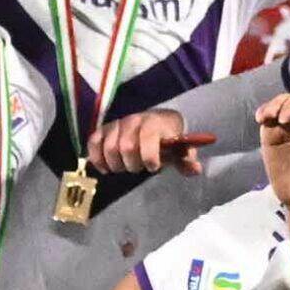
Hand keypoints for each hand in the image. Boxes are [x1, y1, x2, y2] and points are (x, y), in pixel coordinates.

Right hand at [90, 109, 213, 177]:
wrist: (157, 121)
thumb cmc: (168, 140)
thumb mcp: (180, 150)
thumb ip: (186, 161)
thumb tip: (195, 170)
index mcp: (154, 123)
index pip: (148, 138)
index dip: (149, 157)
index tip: (153, 167)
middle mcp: (134, 120)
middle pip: (126, 147)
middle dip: (133, 164)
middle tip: (139, 168)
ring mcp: (117, 124)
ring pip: (109, 148)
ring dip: (117, 164)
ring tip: (125, 167)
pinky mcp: (104, 130)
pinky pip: (93, 142)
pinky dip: (97, 158)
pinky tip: (106, 168)